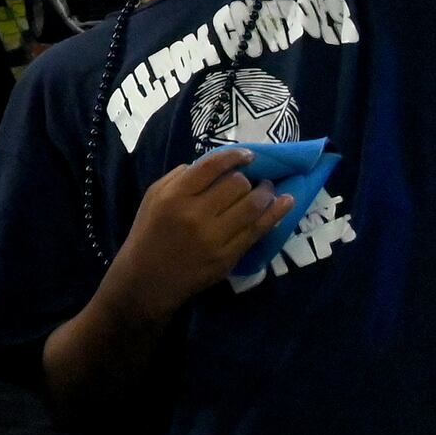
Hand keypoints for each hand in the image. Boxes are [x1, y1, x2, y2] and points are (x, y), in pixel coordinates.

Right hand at [106, 149, 290, 320]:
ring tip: (269, 189)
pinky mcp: (228, 256)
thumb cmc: (148, 233)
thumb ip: (178, 178)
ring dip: (266, 193)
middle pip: (236, 185)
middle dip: (248, 179)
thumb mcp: (153, 198)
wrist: (148, 278)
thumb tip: (211, 165)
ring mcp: (214, 237)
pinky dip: (276, 213)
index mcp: (174, 196)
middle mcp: (195, 214)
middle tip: (252, 180)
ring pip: (252, 206)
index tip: (248, 155)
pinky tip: (287, 202)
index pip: (211, 167)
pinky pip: (258, 230)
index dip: (235, 156)